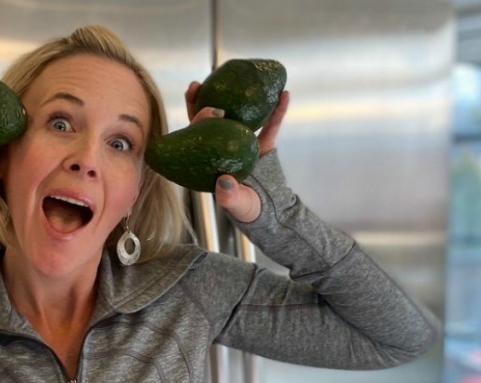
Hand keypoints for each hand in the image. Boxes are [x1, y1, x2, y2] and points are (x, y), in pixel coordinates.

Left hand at [183, 83, 290, 222]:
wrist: (272, 211)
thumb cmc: (248, 210)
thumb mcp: (238, 205)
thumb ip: (231, 197)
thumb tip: (224, 182)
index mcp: (209, 160)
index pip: (197, 135)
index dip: (197, 119)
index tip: (206, 111)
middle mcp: (222, 147)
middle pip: (209, 119)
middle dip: (202, 100)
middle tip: (200, 84)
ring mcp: (243, 142)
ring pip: (238, 115)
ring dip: (237, 96)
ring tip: (237, 74)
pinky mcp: (264, 143)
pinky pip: (271, 124)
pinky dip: (277, 110)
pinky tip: (283, 94)